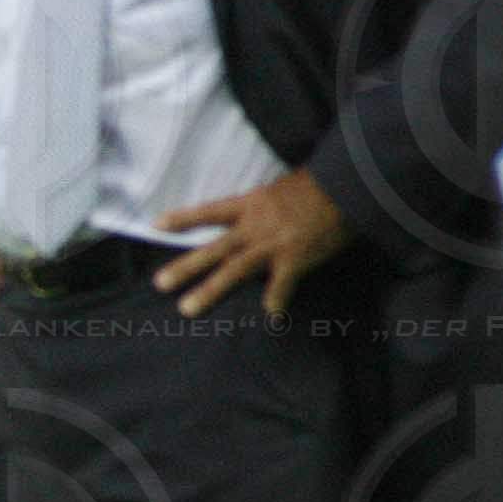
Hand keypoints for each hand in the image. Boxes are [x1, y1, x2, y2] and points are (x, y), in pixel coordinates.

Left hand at [152, 169, 351, 317]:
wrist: (347, 185)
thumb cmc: (319, 184)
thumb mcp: (281, 189)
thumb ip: (264, 206)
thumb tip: (256, 216)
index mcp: (250, 204)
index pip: (209, 211)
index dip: (182, 219)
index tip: (155, 225)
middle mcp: (254, 226)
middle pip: (213, 249)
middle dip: (185, 267)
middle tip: (159, 284)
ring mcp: (271, 245)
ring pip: (233, 271)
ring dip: (209, 291)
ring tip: (186, 309)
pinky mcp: (294, 260)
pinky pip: (280, 286)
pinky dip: (275, 301)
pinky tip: (272, 317)